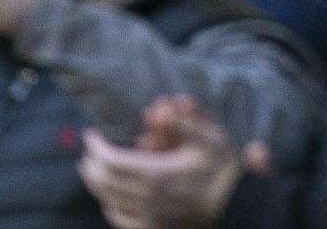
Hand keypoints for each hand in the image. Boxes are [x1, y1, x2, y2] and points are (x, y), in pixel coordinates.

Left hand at [78, 97, 244, 228]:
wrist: (237, 206)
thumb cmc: (223, 170)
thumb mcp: (209, 138)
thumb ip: (182, 122)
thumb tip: (156, 111)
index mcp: (155, 174)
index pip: (111, 161)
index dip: (96, 147)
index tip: (91, 134)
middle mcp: (146, 198)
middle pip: (104, 182)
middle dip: (91, 164)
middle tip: (89, 150)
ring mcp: (149, 216)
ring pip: (109, 201)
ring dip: (96, 184)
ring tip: (91, 170)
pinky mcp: (154, 227)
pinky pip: (122, 221)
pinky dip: (110, 209)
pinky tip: (109, 203)